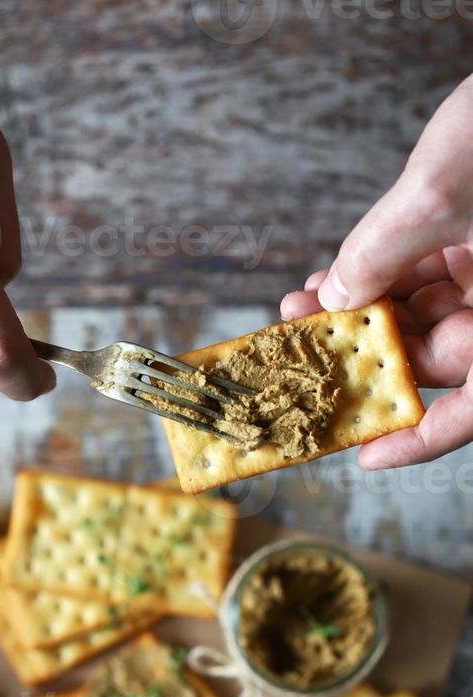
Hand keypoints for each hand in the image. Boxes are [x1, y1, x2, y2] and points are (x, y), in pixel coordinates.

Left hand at [281, 75, 472, 469]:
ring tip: (301, 311)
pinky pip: (422, 273)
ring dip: (358, 313)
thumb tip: (335, 295)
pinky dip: (378, 275)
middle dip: (362, 356)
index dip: (421, 440)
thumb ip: (386, 246)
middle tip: (301, 356)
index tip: (366, 455)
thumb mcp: (448, 188)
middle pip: (435, 358)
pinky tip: (332, 275)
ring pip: (422, 314)